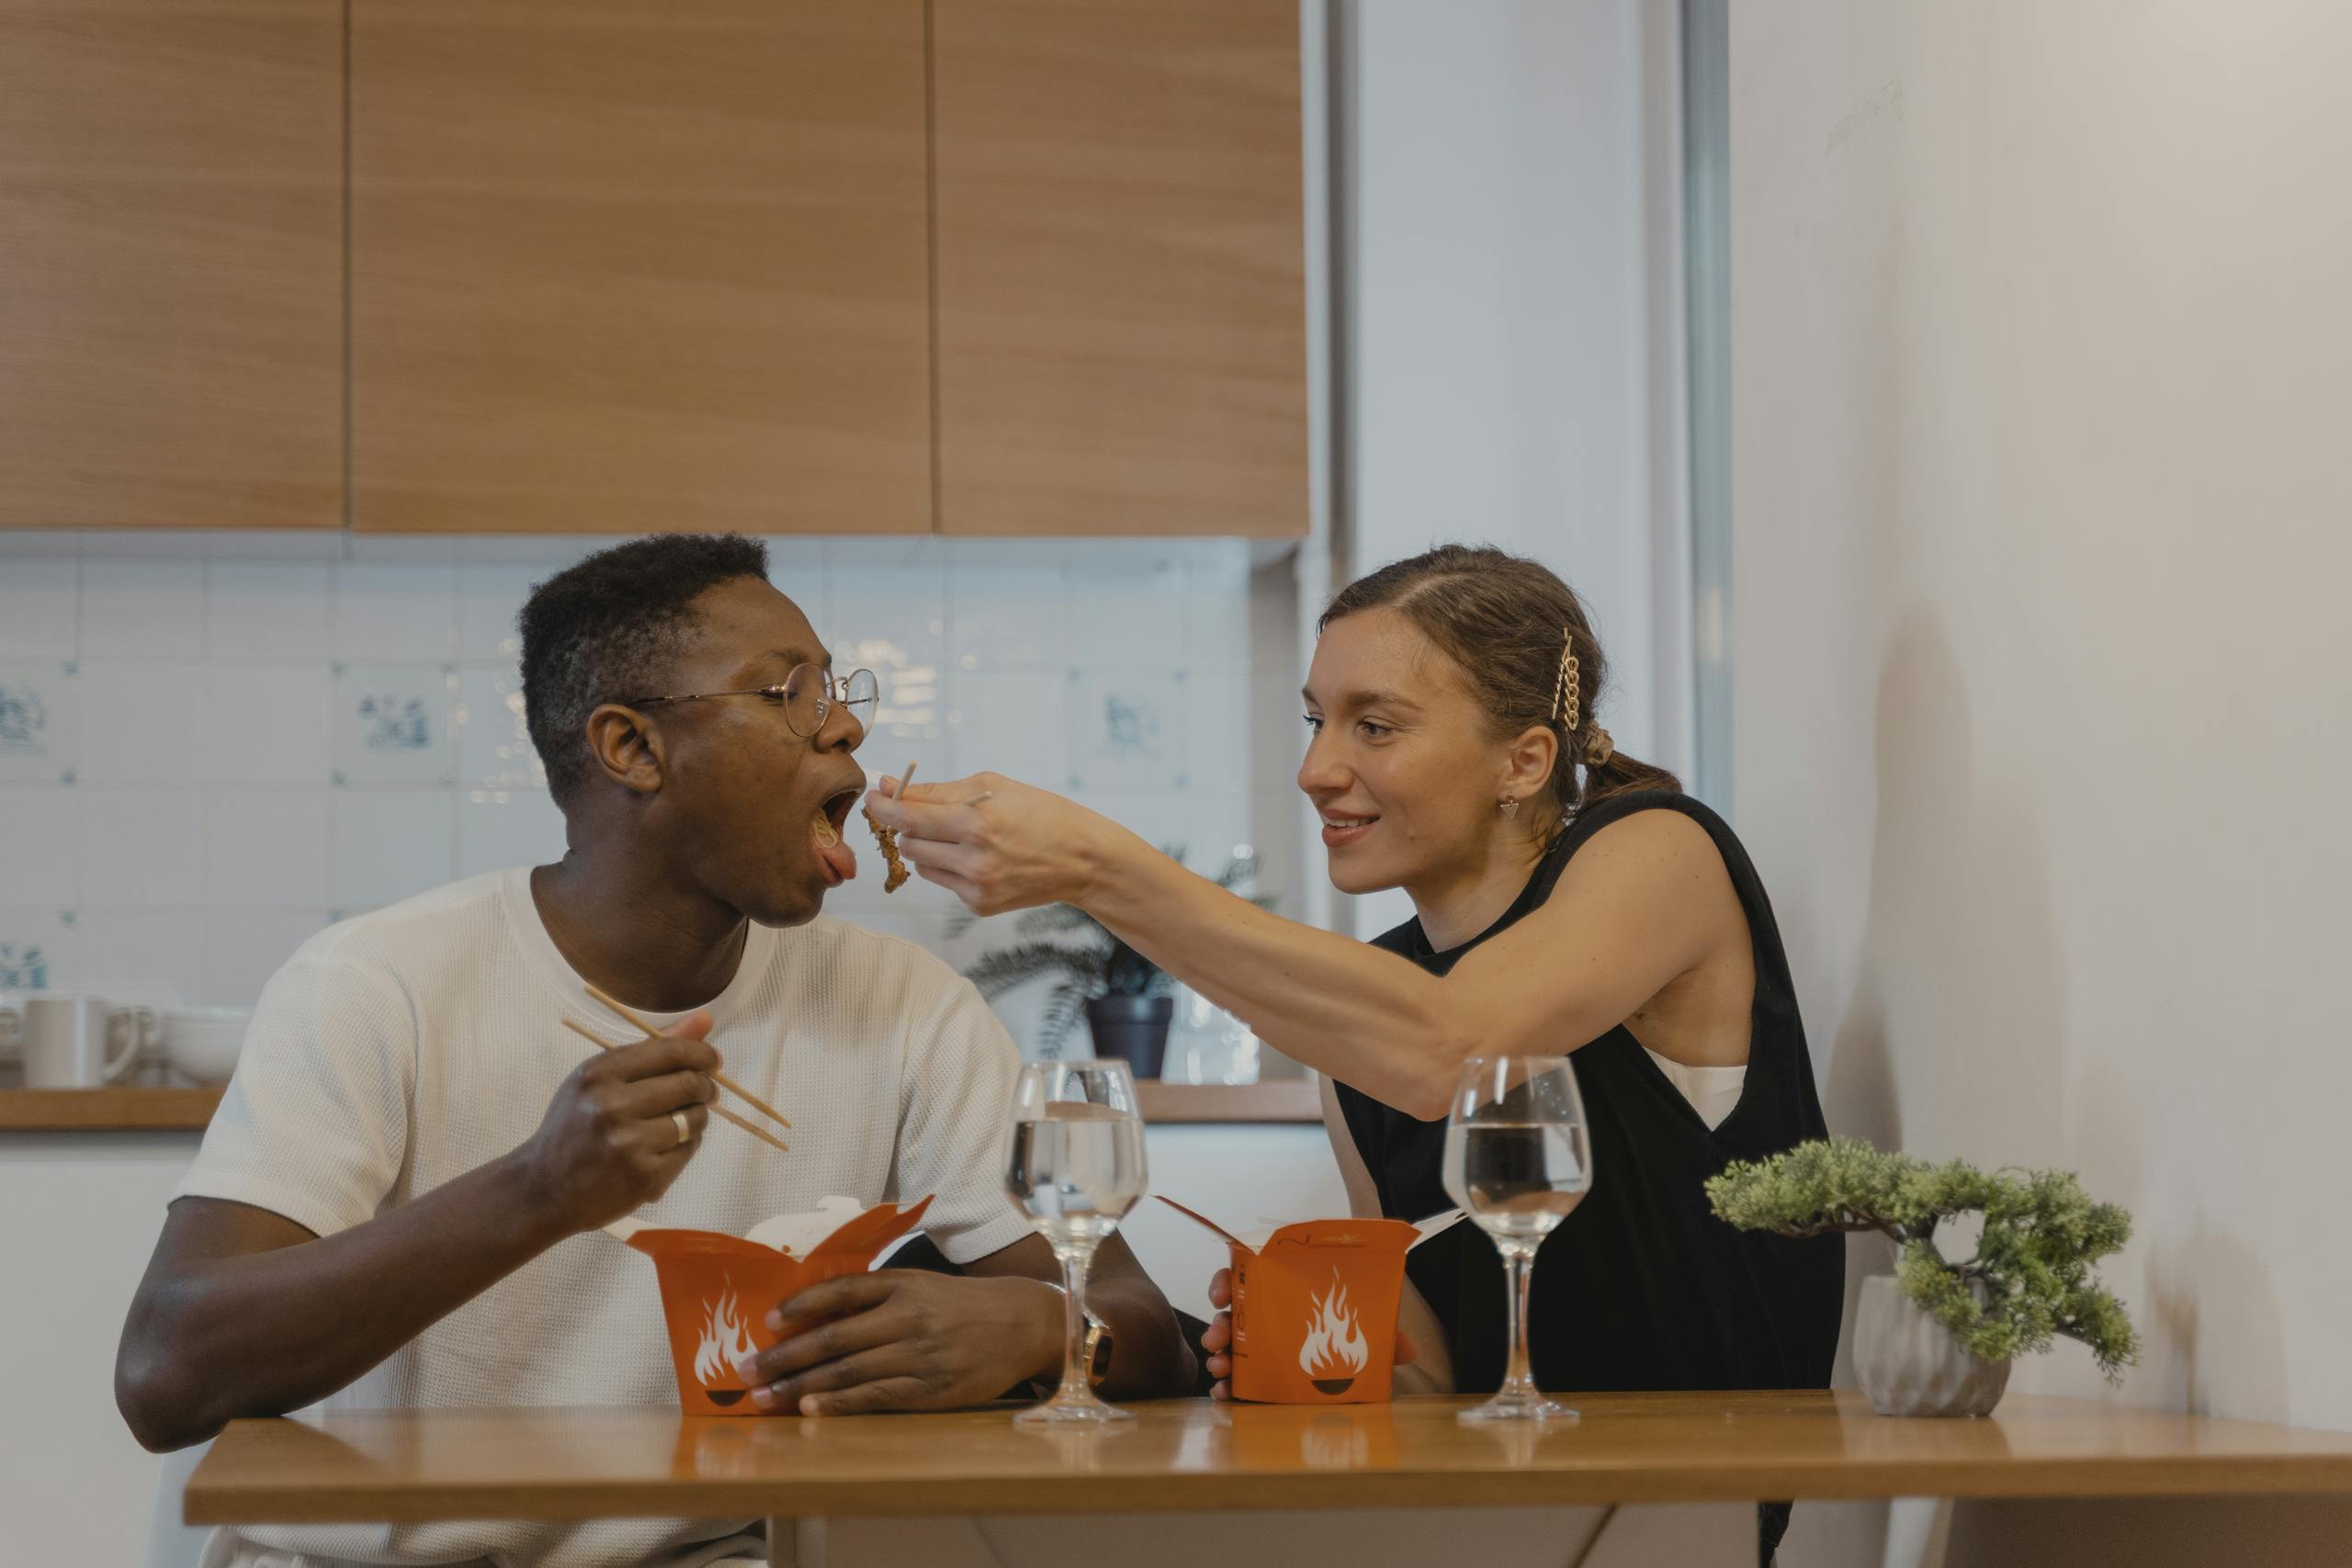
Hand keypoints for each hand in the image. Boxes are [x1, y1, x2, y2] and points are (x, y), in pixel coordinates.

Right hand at [512, 1012, 718, 1234]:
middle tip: (705, 1092)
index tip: (712, 1059)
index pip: (669, 1052)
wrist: (543, 1188)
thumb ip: (652, 1049)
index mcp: (599, 1075)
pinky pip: (689, 1149)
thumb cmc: (574, 1126)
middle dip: (705, 1086)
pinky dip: (686, 1146)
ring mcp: (629, 1144)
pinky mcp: (644, 1177)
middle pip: (688, 1084)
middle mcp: (612, 1107)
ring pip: (694, 1119)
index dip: (700, 1053)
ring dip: (697, 1118)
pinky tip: (665, 1148)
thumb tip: (705, 1020)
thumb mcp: (597, 1079)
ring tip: (679, 1122)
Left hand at [735, 1269, 1061, 1415]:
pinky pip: (876, 1398)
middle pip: (834, 1337)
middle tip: (746, 1370)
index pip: (843, 1290)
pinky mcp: (931, 1390)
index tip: (767, 1320)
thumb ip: (878, 1296)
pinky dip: (839, 1404)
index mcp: (905, 1285)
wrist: (1023, 1324)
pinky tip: (811, 1410)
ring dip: (800, 1386)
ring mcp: (920, 1356)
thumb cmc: (964, 1305)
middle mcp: (909, 1317)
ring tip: (765, 1396)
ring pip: (848, 1371)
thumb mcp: (923, 1285)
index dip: (801, 1305)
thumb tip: (819, 1312)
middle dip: (784, 1356)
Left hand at [860, 772, 1122, 916]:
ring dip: (926, 846)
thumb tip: (890, 787)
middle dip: (907, 824)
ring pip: (920, 863)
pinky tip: (976, 857)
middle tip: (920, 812)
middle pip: (908, 841)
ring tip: (957, 834)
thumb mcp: (993, 786)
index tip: (873, 795)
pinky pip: (942, 881)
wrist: (1083, 859)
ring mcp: (976, 887)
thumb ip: (937, 790)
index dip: (883, 804)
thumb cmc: (1041, 813)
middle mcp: (973, 859)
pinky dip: (948, 866)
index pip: (908, 815)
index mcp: (976, 822)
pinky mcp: (979, 905)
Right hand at [1199, 1267, 1417, 1400]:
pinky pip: (1233, 1377)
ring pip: (1228, 1344)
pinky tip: (1224, 1395)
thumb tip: (1408, 1350)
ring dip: (1218, 1355)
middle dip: (1219, 1325)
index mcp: (1285, 1295)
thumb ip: (1384, 1339)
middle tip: (1218, 1340)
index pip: (1249, 1276)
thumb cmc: (1352, 1341)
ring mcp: (1257, 1347)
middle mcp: (1265, 1317)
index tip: (1221, 1294)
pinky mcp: (1255, 1376)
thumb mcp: (1368, 1337)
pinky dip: (1225, 1386)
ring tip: (1220, 1369)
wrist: (1348, 1381)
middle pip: (1232, 1313)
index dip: (1228, 1280)